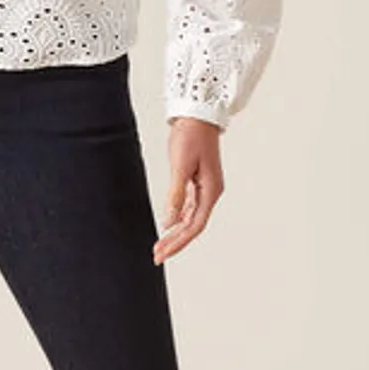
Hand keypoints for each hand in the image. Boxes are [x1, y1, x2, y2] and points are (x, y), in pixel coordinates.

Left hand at [154, 116, 224, 261]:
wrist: (198, 115)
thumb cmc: (191, 136)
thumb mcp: (180, 166)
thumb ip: (175, 194)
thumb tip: (169, 221)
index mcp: (211, 191)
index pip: (194, 226)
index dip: (179, 242)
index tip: (162, 253)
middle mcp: (210, 192)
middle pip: (193, 225)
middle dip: (175, 241)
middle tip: (157, 255)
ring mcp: (205, 187)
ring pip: (190, 217)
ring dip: (175, 232)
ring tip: (160, 244)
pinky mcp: (197, 181)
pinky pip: (188, 206)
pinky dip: (177, 217)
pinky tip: (168, 225)